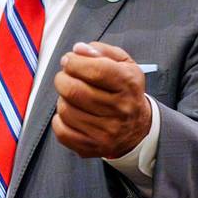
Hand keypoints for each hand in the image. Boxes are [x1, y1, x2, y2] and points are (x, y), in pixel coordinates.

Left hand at [52, 42, 152, 158]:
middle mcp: (120, 109)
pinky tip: (70, 113)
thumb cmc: (125, 91)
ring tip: (71, 96)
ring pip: (65, 110)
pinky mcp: (92, 146)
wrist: (138, 129)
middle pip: (75, 90)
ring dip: (62, 99)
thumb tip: (78, 50)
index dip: (75, 62)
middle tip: (65, 76)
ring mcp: (106, 131)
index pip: (95, 70)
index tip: (68, 59)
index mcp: (128, 84)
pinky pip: (61, 131)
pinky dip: (60, 119)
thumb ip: (101, 51)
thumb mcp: (123, 64)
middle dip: (62, 79)